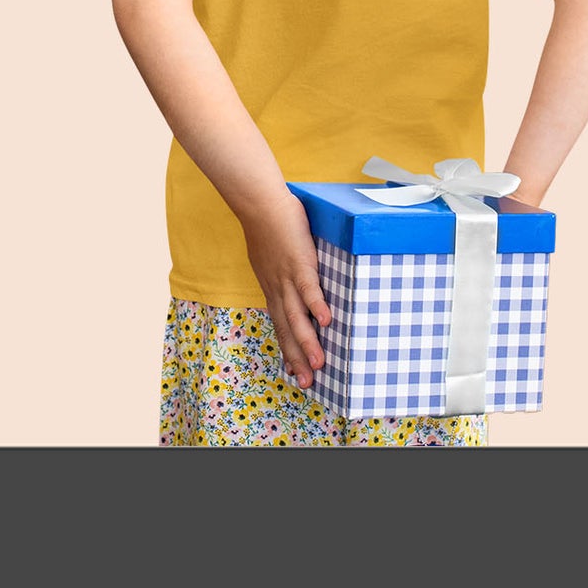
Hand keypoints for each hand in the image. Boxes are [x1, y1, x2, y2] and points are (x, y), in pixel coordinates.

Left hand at [238, 193, 332, 388]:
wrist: (259, 203)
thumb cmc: (269, 225)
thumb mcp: (272, 256)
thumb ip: (283, 270)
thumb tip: (296, 276)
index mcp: (272, 289)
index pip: (280, 326)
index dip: (288, 350)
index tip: (295, 372)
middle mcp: (277, 289)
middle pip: (287, 330)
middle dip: (297, 358)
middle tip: (307, 383)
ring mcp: (287, 277)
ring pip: (296, 317)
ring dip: (307, 342)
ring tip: (319, 365)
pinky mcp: (299, 262)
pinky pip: (308, 288)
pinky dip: (316, 306)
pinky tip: (327, 322)